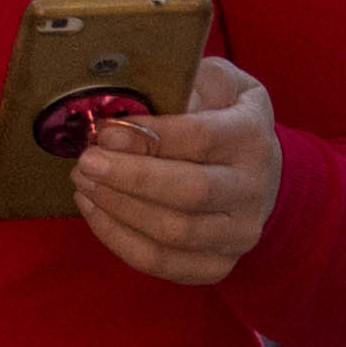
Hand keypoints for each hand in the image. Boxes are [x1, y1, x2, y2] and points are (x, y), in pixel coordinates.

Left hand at [70, 54, 282, 286]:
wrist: (263, 173)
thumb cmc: (223, 118)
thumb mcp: (216, 84)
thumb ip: (183, 81)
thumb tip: (132, 96)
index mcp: (250, 136)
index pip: (200, 138)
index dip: (148, 137)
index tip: (105, 131)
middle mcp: (253, 188)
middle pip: (189, 191)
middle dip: (128, 177)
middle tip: (86, 162)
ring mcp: (239, 233)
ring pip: (172, 231)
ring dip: (117, 207)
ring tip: (82, 181)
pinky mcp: (217, 265)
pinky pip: (160, 262)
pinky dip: (117, 238)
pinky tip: (93, 208)